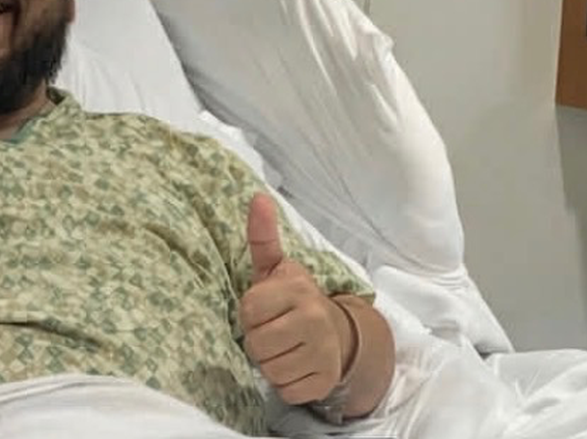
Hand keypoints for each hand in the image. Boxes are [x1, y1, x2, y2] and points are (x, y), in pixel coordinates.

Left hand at [239, 194, 352, 405]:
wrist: (338, 332)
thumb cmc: (294, 300)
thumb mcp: (276, 267)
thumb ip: (263, 236)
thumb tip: (257, 197)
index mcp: (297, 289)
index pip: (248, 310)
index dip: (251, 313)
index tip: (266, 308)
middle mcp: (314, 319)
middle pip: (256, 345)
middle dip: (259, 341)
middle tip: (276, 329)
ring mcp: (323, 352)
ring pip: (269, 370)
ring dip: (272, 363)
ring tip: (286, 347)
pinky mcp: (325, 381)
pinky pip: (286, 390)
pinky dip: (287, 382)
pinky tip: (298, 365)